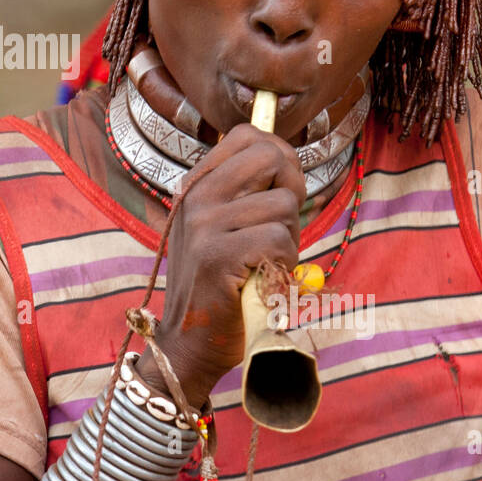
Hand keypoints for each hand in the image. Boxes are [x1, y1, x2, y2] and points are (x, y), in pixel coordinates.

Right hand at [140, 123, 303, 406]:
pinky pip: (278, 240)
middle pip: (270, 156)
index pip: (247, 136)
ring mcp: (203, 224)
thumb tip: (287, 160)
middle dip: (292, 189)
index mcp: (197, 185)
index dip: (279, 157)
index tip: (280, 190)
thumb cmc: (221, 286)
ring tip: (264, 262)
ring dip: (289, 238)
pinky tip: (262, 279)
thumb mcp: (224, 228)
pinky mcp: (216, 255)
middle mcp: (196, 197)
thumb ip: (247, 193)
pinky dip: (283, 263)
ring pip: (284, 205)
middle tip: (282, 226)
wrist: (189, 344)